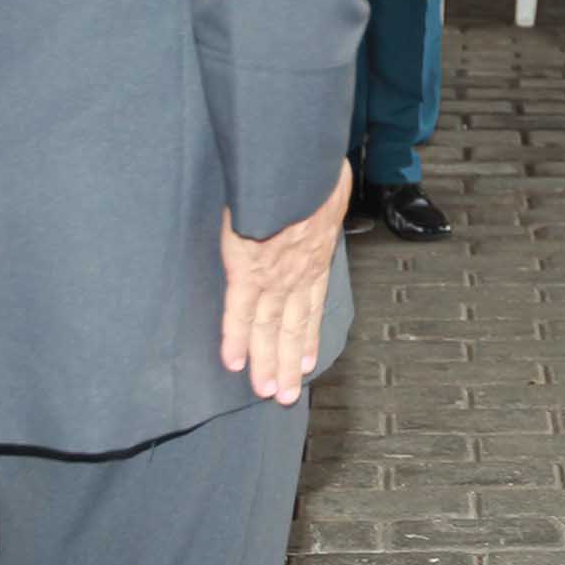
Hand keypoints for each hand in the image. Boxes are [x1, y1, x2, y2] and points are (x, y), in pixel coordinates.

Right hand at [218, 159, 351, 405]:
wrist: (297, 168)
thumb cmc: (314, 172)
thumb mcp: (330, 193)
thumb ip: (324, 206)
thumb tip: (327, 197)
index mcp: (316, 256)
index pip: (312, 305)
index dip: (310, 337)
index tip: (309, 362)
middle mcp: (298, 275)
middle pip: (293, 327)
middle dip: (289, 363)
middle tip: (285, 396)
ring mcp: (273, 277)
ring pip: (269, 328)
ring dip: (267, 361)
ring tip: (265, 391)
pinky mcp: (246, 271)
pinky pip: (238, 312)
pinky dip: (235, 339)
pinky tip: (233, 362)